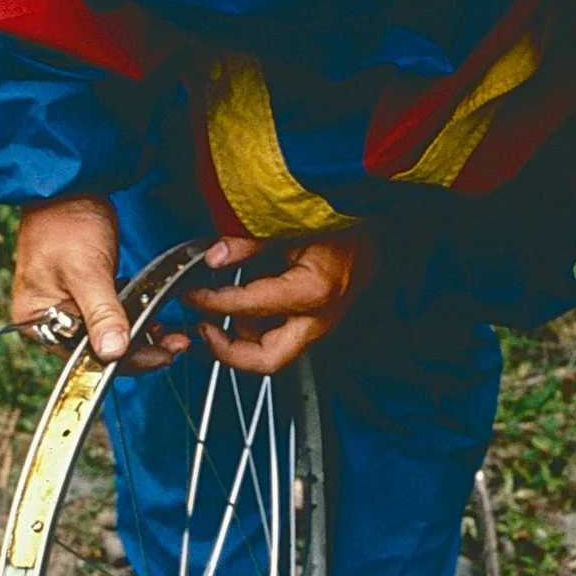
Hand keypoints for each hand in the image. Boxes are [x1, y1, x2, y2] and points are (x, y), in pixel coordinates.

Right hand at [10, 195, 186, 368]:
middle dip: (140, 351)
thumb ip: (101, 313)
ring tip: (172, 336)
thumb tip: (113, 353)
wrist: (69, 185)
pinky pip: (111, 317)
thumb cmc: (66, 223)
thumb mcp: (85, 271)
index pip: (85, 357)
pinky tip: (155, 319)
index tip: (161, 358)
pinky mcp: (84, 294)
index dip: (126, 361)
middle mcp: (49, 321)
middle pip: (98, 350)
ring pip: (108, 335)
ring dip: (141, 338)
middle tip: (176, 346)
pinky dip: (134, 319)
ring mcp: (67, 307)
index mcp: (37, 322)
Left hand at [183, 229, 374, 373]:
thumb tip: (215, 256)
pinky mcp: (322, 320)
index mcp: (314, 291)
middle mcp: (321, 317)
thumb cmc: (347, 217)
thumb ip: (249, 242)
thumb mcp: (290, 223)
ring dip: (242, 338)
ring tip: (219, 311)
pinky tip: (245, 301)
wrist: (384, 218)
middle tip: (203, 331)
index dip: (210, 301)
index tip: (192, 291)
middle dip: (228, 352)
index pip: (246, 306)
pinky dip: (259, 326)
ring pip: (275, 351)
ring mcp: (324, 323)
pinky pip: (284, 335)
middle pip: (267, 359)